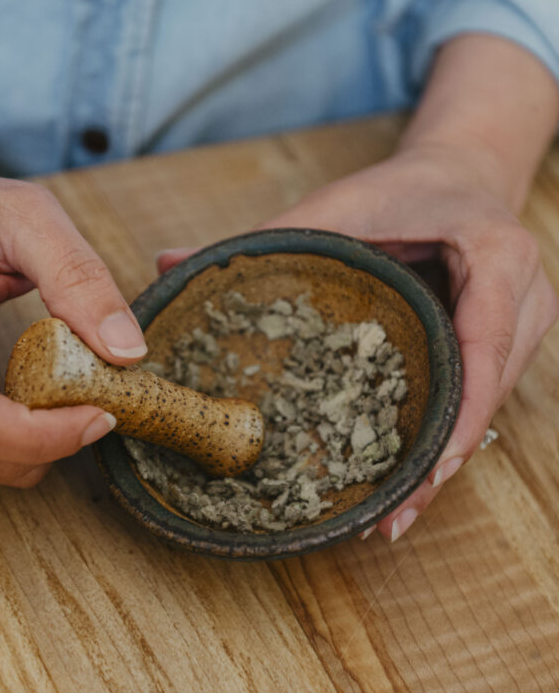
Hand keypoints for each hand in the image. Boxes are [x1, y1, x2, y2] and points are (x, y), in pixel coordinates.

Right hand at [0, 170, 146, 486]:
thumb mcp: (24, 216)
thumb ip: (77, 275)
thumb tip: (127, 351)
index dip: (38, 435)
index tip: (100, 415)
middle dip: (52, 440)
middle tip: (104, 397)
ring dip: (39, 441)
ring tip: (70, 386)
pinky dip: (19, 437)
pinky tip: (38, 392)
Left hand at [157, 150, 556, 539]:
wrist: (461, 175)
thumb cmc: (403, 189)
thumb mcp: (339, 206)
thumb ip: (265, 237)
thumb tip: (169, 262)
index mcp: (498, 254)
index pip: (485, 342)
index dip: (459, 411)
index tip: (426, 467)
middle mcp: (528, 297)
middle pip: (489, 392)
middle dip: (442, 460)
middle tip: (390, 517)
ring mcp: (526, 324)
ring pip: (487, 406)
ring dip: (442, 462)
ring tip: (392, 516)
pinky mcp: (509, 344)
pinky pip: (479, 398)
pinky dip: (444, 439)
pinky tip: (409, 483)